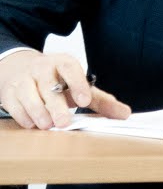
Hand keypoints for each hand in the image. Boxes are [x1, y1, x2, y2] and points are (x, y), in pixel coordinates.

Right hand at [0, 50, 128, 129]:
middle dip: (56, 105)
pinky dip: (24, 117)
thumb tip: (125, 114)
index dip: (78, 84)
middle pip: (49, 86)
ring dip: (39, 112)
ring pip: (29, 95)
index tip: (85, 100)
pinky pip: (14, 106)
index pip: (71, 69)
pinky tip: (32, 124)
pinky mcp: (8, 92)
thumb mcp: (78, 86)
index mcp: (63, 63)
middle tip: (64, 122)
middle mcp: (42, 68)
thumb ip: (101, 101)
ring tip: (48, 125)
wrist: (18, 69)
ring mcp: (23, 79)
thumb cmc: (55, 81)